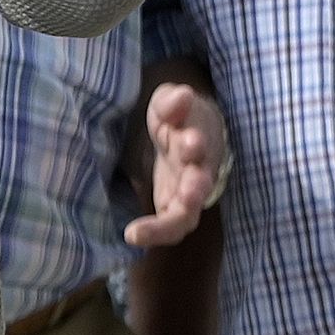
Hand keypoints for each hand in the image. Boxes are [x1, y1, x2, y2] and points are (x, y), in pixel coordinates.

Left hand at [125, 84, 226, 249]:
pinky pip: (169, 227)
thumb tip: (182, 98)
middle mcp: (200, 170)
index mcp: (200, 139)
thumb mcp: (169, 103)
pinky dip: (155, 234)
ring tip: (140, 232)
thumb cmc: (176, 118)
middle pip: (202, 185)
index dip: (197, 143)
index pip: (203, 143)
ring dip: (170, 221)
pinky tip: (131, 237)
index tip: (190, 139)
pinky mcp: (172, 207)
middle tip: (188, 195)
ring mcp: (187, 193)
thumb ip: (173, 101)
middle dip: (196, 188)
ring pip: (187, 214)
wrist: (186, 135)